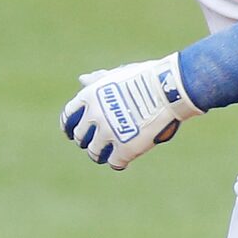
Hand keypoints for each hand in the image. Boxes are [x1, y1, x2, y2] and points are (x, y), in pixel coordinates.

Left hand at [61, 56, 199, 170]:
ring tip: (107, 154)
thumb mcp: (118, 75)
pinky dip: (118, 162)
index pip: (68, 117)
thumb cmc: (147, 77)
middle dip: (87, 140)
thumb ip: (98, 80)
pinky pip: (114, 162)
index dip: (70, 126)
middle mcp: (94, 116)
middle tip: (96, 142)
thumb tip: (82, 79)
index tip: (74, 131)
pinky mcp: (125, 148)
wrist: (169, 89)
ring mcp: (109, 133)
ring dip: (100, 154)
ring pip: (94, 153)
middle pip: (80, 137)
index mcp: (89, 96)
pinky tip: (124, 159)